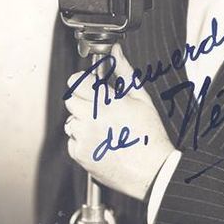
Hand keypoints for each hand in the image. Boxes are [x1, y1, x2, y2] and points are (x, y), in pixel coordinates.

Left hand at [64, 43, 174, 200]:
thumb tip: (116, 52)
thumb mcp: (141, 98)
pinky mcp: (80, 155)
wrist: (153, 171)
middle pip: (70, 100)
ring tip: (104, 129)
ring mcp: (83, 138)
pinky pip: (72, 141)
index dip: (83, 83)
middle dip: (83, 102)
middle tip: (101, 109)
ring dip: (82, 122)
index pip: (75, 82)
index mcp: (105, 101)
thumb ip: (124, 72)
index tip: (91, 87)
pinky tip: (102, 142)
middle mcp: (91, 118)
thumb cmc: (150, 135)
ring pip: (71, 122)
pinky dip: (83, 141)